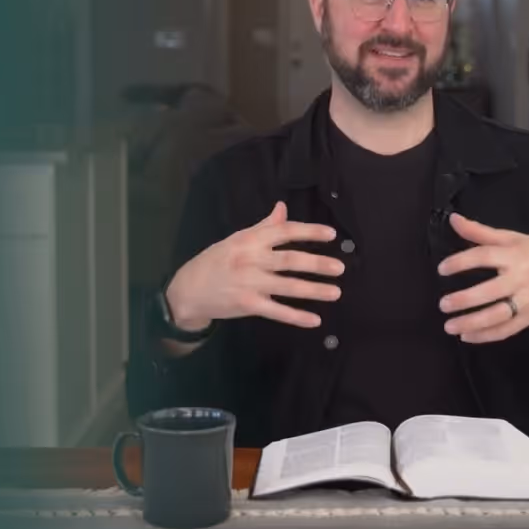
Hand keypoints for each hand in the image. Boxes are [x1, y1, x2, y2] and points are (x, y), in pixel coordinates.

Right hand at [165, 201, 343, 330]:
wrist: (188, 290)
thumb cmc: (215, 261)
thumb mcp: (236, 239)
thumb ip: (263, 227)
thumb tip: (283, 207)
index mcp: (249, 240)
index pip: (283, 232)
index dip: (309, 231)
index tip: (331, 234)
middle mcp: (251, 260)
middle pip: (290, 260)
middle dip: (317, 264)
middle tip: (340, 268)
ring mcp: (249, 283)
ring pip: (287, 286)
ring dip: (313, 290)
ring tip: (335, 292)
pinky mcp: (247, 304)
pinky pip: (276, 311)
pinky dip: (296, 316)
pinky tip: (314, 320)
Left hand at [437, 213, 528, 349]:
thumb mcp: (514, 238)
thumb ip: (481, 232)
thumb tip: (453, 219)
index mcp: (516, 254)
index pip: (485, 256)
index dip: (462, 262)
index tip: (442, 269)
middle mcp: (522, 278)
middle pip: (491, 291)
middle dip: (465, 299)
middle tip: (443, 304)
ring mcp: (528, 300)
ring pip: (498, 315)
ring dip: (472, 323)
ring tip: (449, 326)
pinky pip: (507, 329)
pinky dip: (487, 335)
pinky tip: (466, 337)